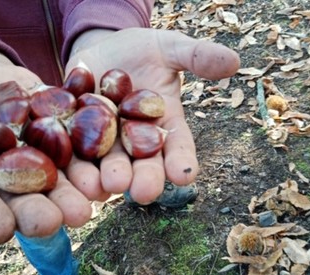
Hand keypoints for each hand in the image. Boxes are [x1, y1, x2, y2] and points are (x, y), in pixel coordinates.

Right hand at [0, 51, 93, 243]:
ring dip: (73, 194)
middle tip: (52, 223)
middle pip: (24, 198)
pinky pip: (82, 148)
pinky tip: (107, 171)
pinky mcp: (66, 136)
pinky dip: (95, 159)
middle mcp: (10, 175)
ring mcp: (41, 157)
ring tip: (85, 206)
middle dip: (37, 211)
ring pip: (60, 180)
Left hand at [66, 28, 239, 203]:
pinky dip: (75, 166)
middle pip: (143, 164)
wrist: (102, 48)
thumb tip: (234, 61)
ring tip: (107, 187)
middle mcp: (137, 140)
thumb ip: (197, 56)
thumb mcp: (169, 48)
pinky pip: (74, 153)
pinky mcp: (74, 135)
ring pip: (108, 165)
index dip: (182, 161)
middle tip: (143, 191)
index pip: (178, 146)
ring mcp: (105, 140)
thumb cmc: (143, 50)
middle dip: (144, 178)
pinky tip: (75, 178)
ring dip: (107, 179)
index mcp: (165, 124)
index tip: (186, 175)